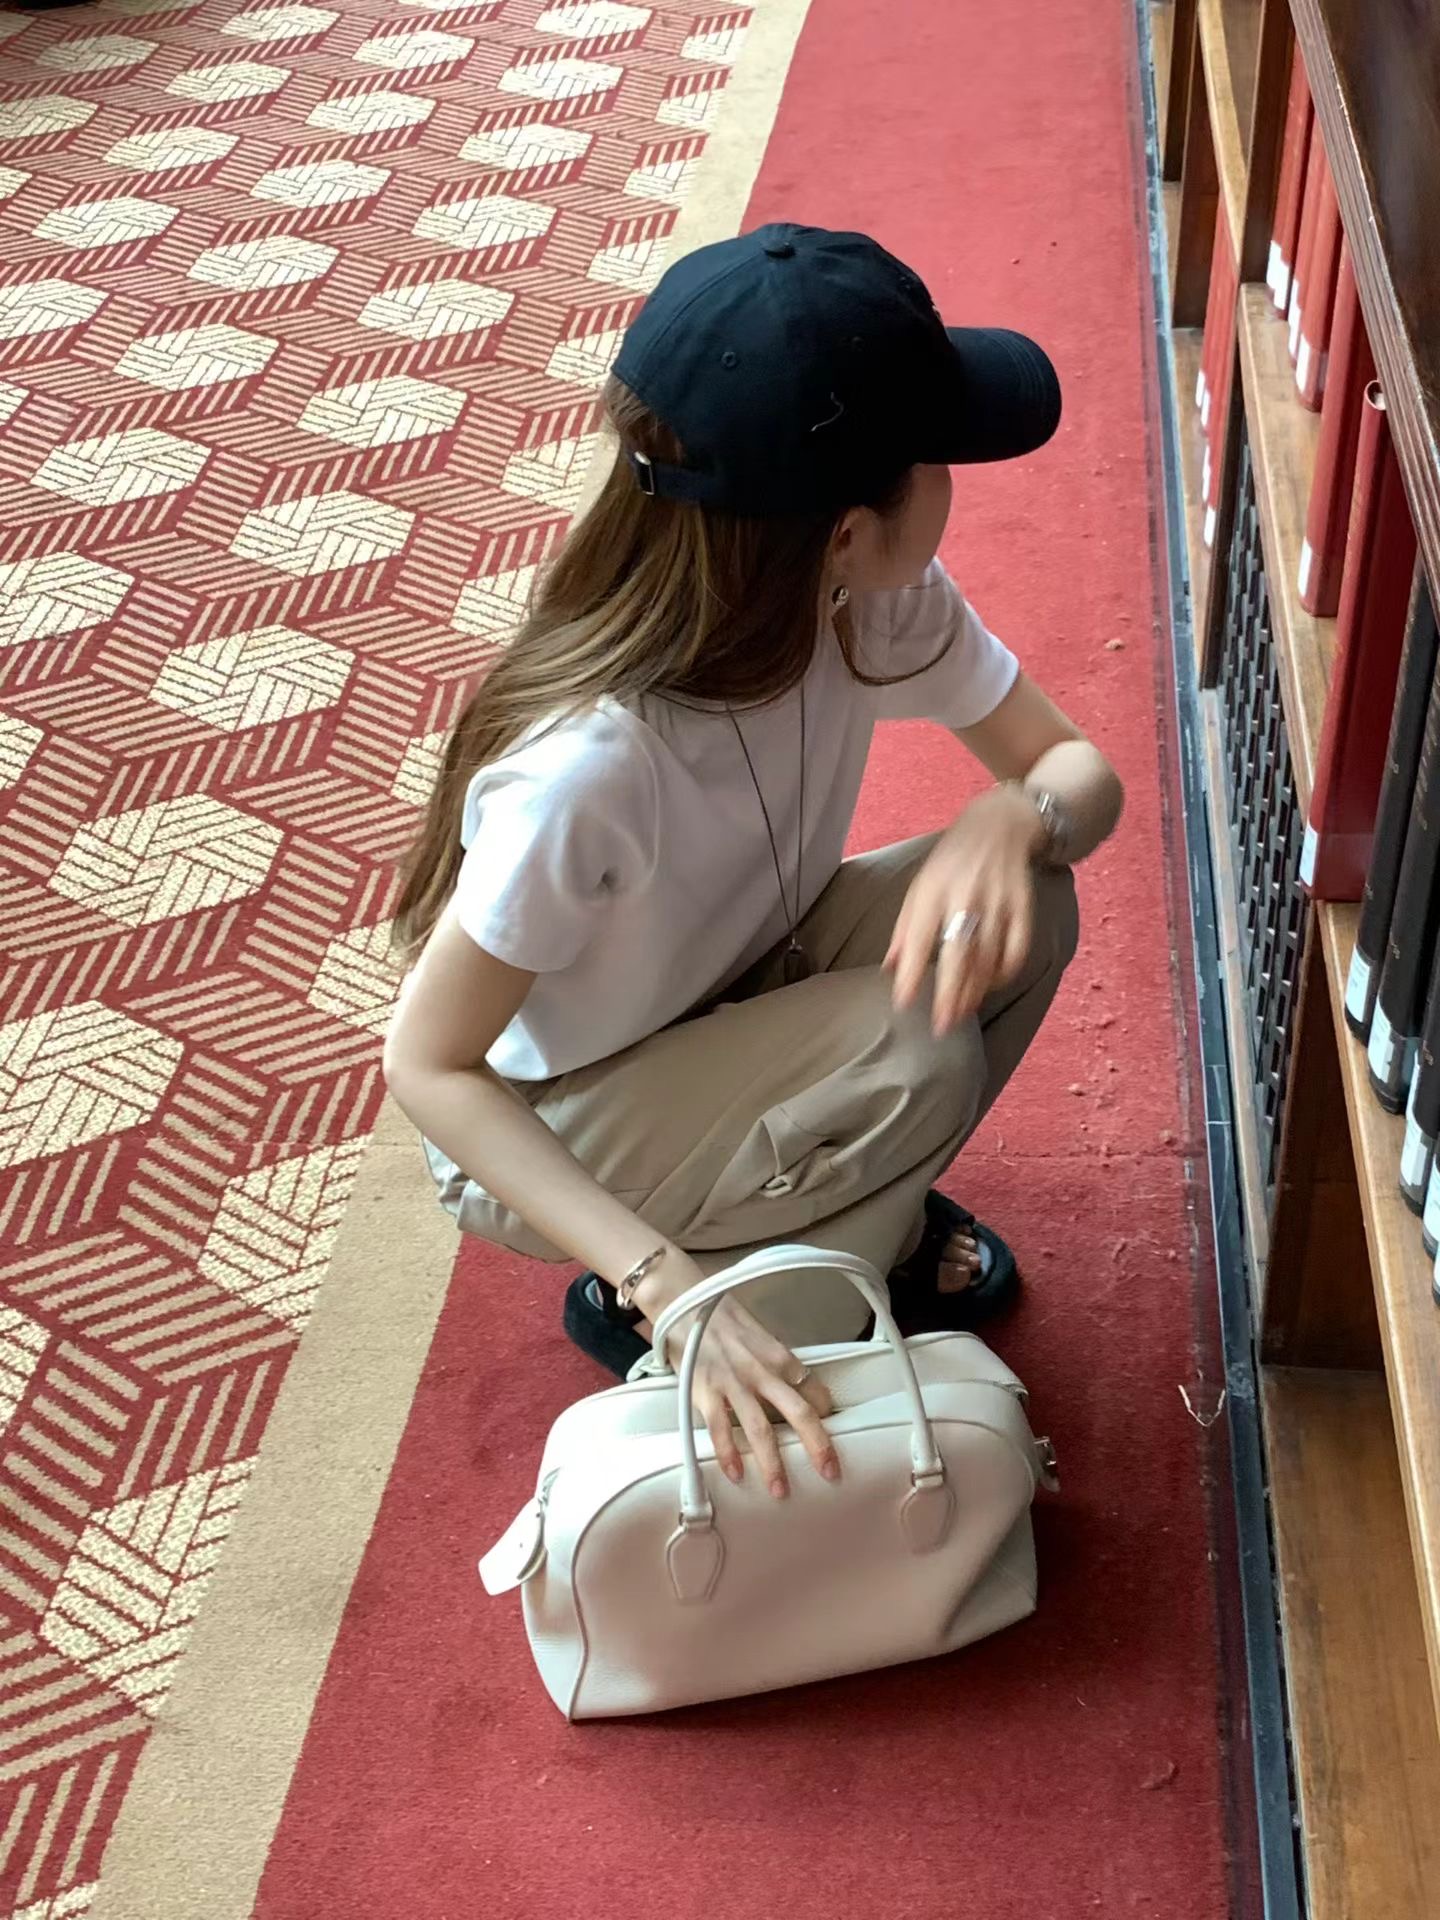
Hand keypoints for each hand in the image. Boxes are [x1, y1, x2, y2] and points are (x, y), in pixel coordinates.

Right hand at [635, 1255, 838, 1499]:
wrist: (684, 1301)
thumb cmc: (722, 1319)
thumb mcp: (759, 1336)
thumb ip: (775, 1363)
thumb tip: (793, 1387)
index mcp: (779, 1356)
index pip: (814, 1390)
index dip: (825, 1415)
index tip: (831, 1435)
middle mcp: (762, 1371)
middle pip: (799, 1413)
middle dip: (817, 1446)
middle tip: (831, 1472)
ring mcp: (733, 1383)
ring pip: (760, 1429)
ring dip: (773, 1464)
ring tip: (780, 1491)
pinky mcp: (705, 1391)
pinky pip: (720, 1429)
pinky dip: (729, 1454)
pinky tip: (736, 1475)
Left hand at [886, 785, 1041, 1034]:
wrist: (1000, 825)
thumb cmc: (951, 861)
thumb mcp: (920, 886)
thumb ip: (905, 928)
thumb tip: (888, 969)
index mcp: (933, 889)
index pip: (919, 937)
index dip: (910, 972)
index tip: (902, 1002)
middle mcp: (966, 896)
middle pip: (958, 954)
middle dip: (949, 994)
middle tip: (941, 1026)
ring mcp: (999, 902)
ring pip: (988, 957)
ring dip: (975, 990)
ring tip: (961, 1014)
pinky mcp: (1024, 906)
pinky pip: (1017, 949)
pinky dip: (1005, 973)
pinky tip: (991, 985)